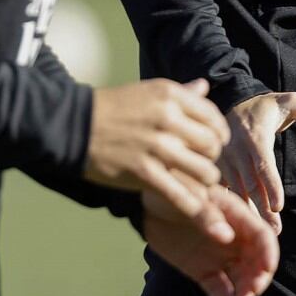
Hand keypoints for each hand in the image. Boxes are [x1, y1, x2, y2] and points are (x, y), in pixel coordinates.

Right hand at [84, 79, 229, 220]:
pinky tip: (198, 208)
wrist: (75, 126)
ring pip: (204, 172)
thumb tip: (204, 87)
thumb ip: (180, 93)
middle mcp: (168, 119)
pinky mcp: (143, 172)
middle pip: (212, 146)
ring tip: (198, 182)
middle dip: (212, 158)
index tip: (215, 143)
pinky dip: (194, 206)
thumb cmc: (113, 108)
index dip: (220, 135)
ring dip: (206, 182)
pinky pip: (180, 194)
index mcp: (171, 96)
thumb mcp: (148, 92)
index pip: (214, 118)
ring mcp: (157, 147)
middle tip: (202, 163)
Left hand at [144, 184, 279, 295]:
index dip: (268, 252)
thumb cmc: (173, 188)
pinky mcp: (203, 271)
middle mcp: (234, 238)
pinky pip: (218, 288)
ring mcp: (219, 256)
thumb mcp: (190, 195)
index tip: (267, 269)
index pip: (262, 235)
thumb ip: (207, 214)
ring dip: (245, 292)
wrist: (146, 204)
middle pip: (256, 261)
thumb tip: (227, 237)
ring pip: (241, 278)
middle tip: (252, 293)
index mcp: (237, 215)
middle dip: (259, 278)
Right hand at [224, 92, 295, 232]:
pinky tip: (241, 223)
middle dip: (262, 208)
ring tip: (262, 232)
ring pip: (235, 190)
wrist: (234, 99)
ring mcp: (222, 158)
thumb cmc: (269, 106)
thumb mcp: (293, 102)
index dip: (271, 186)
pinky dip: (231, 206)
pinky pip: (222, 189)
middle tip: (275, 231)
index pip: (263, 164)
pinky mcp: (216, 165)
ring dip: (248, 211)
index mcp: (255, 135)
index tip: (279, 207)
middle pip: (250, 183)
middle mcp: (235, 148)